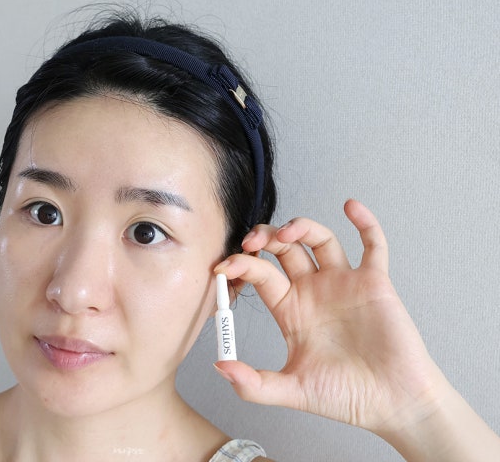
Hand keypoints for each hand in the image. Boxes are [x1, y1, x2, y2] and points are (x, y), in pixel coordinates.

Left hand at [213, 199, 446, 433]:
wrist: (392, 404)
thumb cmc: (345, 397)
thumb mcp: (291, 391)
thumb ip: (253, 383)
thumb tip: (218, 367)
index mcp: (290, 309)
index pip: (260, 275)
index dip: (241, 265)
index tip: (225, 266)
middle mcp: (313, 291)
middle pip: (284, 249)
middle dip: (265, 238)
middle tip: (252, 241)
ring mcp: (344, 283)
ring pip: (319, 240)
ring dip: (301, 227)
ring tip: (286, 233)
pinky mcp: (374, 282)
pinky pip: (372, 244)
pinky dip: (364, 222)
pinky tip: (350, 207)